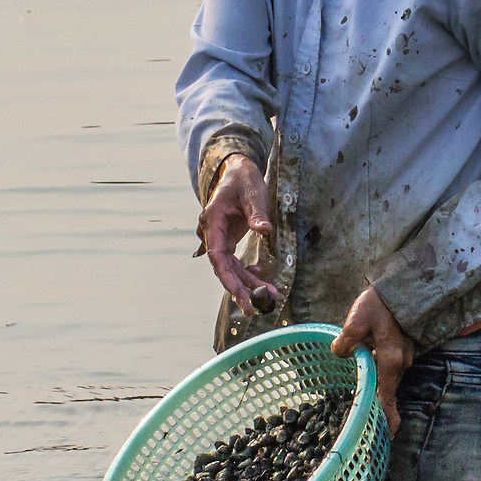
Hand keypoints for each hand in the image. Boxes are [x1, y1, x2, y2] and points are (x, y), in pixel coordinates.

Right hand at [200, 154, 276, 314]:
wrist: (238, 171)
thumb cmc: (244, 179)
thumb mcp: (253, 192)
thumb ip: (256, 212)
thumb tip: (264, 229)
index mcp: (212, 219)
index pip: (216, 254)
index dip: (226, 276)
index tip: (238, 293)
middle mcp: (212, 231)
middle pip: (222, 266)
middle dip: (238, 288)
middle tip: (253, 308)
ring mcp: (219, 237)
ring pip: (230, 267)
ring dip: (247, 284)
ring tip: (268, 297)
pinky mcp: (228, 240)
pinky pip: (235, 262)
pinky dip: (248, 273)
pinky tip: (262, 282)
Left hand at [331, 285, 415, 431]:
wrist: (402, 286)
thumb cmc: (379, 304)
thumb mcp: (356, 321)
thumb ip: (346, 341)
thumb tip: (338, 354)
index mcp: (389, 362)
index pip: (387, 399)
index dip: (386, 420)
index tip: (384, 438)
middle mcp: (399, 364)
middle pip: (388, 394)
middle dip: (378, 410)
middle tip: (362, 422)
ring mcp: (403, 357)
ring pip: (387, 382)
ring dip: (377, 392)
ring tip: (361, 402)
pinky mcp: (400, 350)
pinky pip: (389, 370)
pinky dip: (379, 379)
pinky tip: (366, 375)